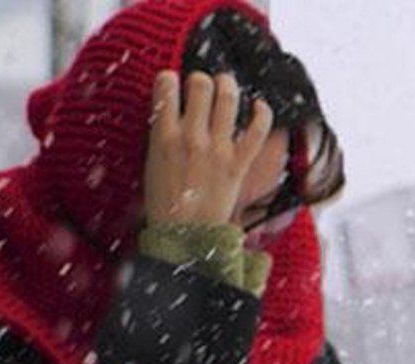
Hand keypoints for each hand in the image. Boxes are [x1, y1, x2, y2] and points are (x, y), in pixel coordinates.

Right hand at [144, 70, 273, 227]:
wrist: (185, 234)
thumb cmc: (165, 200)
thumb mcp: (152, 160)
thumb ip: (162, 133)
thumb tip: (171, 111)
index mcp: (163, 135)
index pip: (166, 85)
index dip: (171, 78)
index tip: (174, 84)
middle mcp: (190, 137)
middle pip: (200, 85)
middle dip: (201, 79)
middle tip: (203, 86)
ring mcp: (217, 149)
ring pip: (227, 98)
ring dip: (228, 85)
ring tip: (226, 85)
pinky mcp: (239, 163)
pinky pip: (257, 130)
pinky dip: (262, 113)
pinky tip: (259, 106)